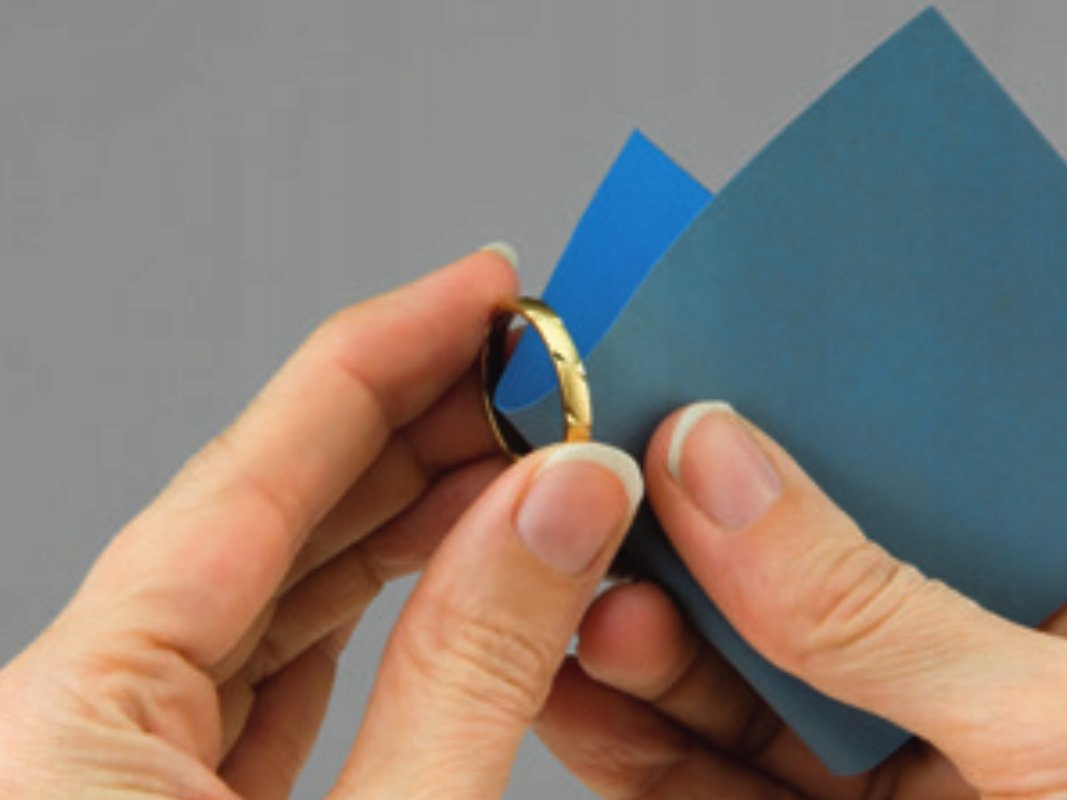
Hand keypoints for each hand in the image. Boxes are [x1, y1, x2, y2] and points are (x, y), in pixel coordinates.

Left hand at [0, 248, 642, 798]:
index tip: (480, 290)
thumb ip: (472, 670)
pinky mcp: (167, 796)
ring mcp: (117, 757)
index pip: (251, 472)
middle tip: (531, 375)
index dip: (383, 354)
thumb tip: (562, 507)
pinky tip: (447, 566)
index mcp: (78, 717)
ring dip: (404, 512)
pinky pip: (270, 660)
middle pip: (263, 510)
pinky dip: (370, 605)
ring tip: (516, 461)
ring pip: (272, 582)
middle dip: (413, 426)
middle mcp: (80, 718)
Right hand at [537, 402, 1066, 797]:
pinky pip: (703, 779)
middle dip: (682, 552)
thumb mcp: (1045, 734)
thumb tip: (724, 471)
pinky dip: (630, 739)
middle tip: (604, 503)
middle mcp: (950, 682)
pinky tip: (578, 688)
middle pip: (788, 582)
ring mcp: (877, 766)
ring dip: (641, 646)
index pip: (903, 482)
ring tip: (577, 601)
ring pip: (728, 685)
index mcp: (1034, 620)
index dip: (794, 440)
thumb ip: (875, 608)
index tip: (690, 409)